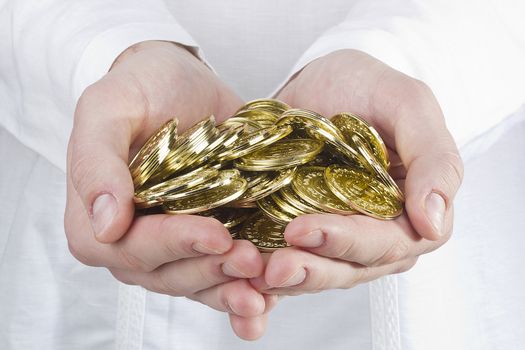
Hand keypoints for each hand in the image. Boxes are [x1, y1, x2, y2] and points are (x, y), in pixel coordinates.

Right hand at [65, 41, 269, 339]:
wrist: (179, 80)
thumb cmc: (139, 87)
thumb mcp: (108, 107)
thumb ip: (96, 162)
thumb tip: (104, 225)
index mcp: (96, 219)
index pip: (129, 247)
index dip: (173, 246)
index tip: (217, 234)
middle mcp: (132, 242)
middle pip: (168, 274)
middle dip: (211, 270)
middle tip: (252, 259)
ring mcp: (172, 246)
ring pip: (198, 283)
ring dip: (232, 288)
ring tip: (266, 285)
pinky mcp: (206, 240)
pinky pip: (222, 274)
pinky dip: (246, 288)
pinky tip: (272, 296)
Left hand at [251, 49, 462, 294]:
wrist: (322, 81)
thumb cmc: (369, 86)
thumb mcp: (408, 105)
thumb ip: (434, 158)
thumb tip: (434, 224)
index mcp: (412, 212)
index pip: (388, 243)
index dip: (347, 242)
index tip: (303, 230)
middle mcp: (378, 234)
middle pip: (349, 267)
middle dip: (311, 269)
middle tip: (273, 268)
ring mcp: (338, 236)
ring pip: (318, 271)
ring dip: (287, 279)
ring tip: (253, 275)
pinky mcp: (303, 232)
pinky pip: (288, 259)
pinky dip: (267, 271)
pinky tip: (243, 274)